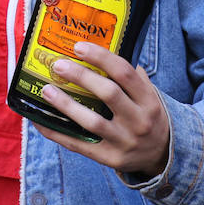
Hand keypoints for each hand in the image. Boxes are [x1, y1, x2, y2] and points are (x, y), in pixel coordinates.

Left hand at [32, 42, 170, 178]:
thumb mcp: (150, 96)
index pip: (125, 73)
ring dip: (66, 104)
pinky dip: (56, 133)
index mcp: (149, 101)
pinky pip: (78, 145)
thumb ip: (132, 76)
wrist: (163, 157)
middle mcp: (139, 121)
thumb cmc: (149, 117)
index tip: (78, 46)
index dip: (101, 57)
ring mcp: (124, 142)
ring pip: (92, 121)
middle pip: (109, 93)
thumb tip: (103, 48)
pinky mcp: (109, 158)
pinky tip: (40, 121)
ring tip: (46, 90)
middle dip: (81, 76)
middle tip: (58, 64)